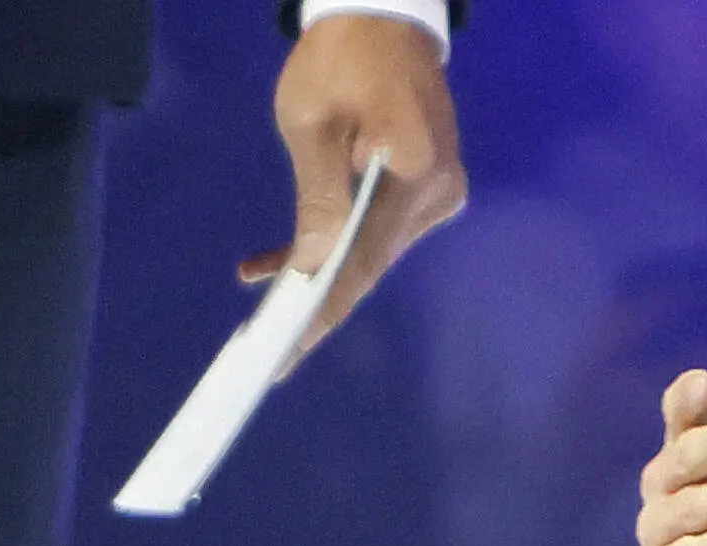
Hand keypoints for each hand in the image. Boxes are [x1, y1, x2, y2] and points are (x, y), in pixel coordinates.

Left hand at [252, 13, 466, 358]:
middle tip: (272, 344)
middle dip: (321, 298)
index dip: (326, 306)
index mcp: (416, 173)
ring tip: (267, 292)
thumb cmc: (339, 59)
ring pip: (375, 249)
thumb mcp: (312, 123)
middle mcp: (439, 195)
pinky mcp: (430, 186)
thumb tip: (310, 268)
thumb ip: (316, 198)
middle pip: (374, 261)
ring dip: (324, 270)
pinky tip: (290, 260)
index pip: (365, 258)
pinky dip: (340, 243)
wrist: (382, 16)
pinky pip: (381, 228)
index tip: (290, 350)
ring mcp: (440, 193)